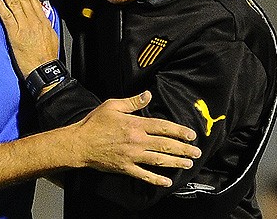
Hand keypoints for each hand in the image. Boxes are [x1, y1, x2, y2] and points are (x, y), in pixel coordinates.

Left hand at [0, 0, 58, 76]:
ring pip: (14, 3)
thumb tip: (41, 18)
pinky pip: (6, 15)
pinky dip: (0, 5)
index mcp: (43, 21)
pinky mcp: (15, 34)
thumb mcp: (50, 37)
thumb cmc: (46, 57)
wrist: (44, 70)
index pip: (32, 0)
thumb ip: (44, 25)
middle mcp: (34, 21)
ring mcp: (24, 26)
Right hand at [71, 91, 200, 185]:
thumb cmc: (95, 123)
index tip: (191, 135)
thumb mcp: (112, 106)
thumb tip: (148, 95)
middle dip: (183, 149)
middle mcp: (137, 141)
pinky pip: (144, 175)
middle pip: (165, 145)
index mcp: (135, 124)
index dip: (179, 131)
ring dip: (175, 163)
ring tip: (187, 164)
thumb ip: (133, 101)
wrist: (80, 143)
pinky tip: (167, 182)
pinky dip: (157, 179)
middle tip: (196, 152)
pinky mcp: (126, 168)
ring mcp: (132, 156)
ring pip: (159, 160)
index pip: (163, 127)